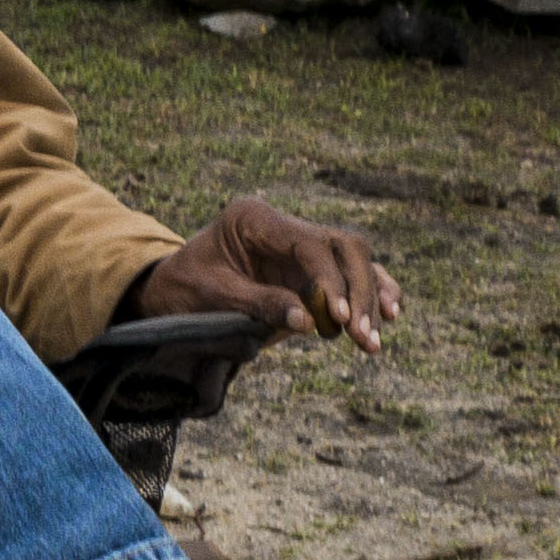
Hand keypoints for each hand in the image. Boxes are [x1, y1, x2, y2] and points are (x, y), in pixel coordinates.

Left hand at [127, 194, 401, 354]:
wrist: (172, 293)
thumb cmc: (185, 289)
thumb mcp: (214, 296)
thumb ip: (260, 304)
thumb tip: (307, 322)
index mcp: (254, 218)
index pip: (310, 242)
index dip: (330, 279)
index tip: (339, 317)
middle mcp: (285, 225)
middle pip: (343, 247)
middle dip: (358, 291)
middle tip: (359, 334)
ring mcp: (302, 245)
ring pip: (355, 260)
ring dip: (371, 298)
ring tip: (371, 341)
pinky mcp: (312, 269)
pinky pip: (353, 274)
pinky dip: (372, 294)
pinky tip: (387, 318)